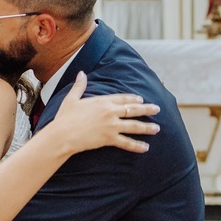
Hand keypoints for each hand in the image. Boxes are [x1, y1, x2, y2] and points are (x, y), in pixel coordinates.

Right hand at [46, 71, 160, 154]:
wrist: (63, 134)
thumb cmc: (65, 117)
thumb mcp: (71, 99)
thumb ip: (79, 86)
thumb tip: (81, 73)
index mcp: (102, 101)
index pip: (122, 98)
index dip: (133, 98)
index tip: (141, 99)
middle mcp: (110, 112)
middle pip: (133, 110)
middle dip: (147, 109)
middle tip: (157, 109)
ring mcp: (111, 125)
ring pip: (134, 126)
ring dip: (147, 127)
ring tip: (157, 128)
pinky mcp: (110, 138)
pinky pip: (126, 142)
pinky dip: (137, 145)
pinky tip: (146, 147)